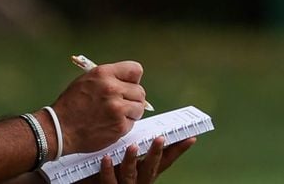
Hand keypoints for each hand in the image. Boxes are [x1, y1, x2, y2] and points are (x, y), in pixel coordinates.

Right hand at [52, 61, 146, 152]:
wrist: (61, 128)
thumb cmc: (71, 105)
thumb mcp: (86, 80)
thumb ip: (108, 78)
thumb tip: (128, 81)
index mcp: (103, 74)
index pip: (135, 70)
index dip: (132, 79)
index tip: (129, 85)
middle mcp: (112, 89)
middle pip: (140, 91)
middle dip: (132, 98)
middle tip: (120, 103)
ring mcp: (117, 108)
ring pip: (139, 107)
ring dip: (130, 112)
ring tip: (114, 114)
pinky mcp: (119, 126)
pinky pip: (132, 122)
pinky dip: (124, 124)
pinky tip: (110, 123)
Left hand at [82, 137, 196, 183]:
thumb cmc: (110, 171)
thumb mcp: (125, 159)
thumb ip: (132, 145)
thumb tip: (136, 119)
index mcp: (145, 172)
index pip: (165, 161)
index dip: (177, 150)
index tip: (190, 137)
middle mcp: (139, 181)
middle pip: (151, 168)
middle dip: (157, 153)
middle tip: (161, 138)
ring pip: (131, 175)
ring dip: (132, 160)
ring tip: (133, 147)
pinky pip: (109, 181)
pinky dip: (108, 169)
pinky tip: (106, 158)